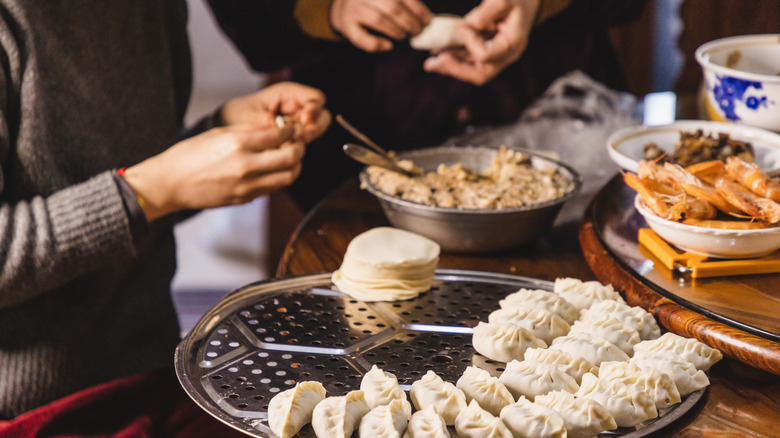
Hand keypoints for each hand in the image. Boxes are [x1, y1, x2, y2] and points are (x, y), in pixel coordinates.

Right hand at [122, 123, 304, 220]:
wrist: (170, 184)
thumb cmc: (189, 155)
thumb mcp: (218, 133)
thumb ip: (249, 130)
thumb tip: (273, 126)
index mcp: (238, 144)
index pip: (279, 135)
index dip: (291, 130)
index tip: (292, 128)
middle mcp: (246, 165)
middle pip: (291, 157)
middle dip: (300, 148)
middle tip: (298, 143)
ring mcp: (247, 185)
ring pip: (288, 177)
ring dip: (295, 166)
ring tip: (290, 159)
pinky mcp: (245, 199)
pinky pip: (273, 188)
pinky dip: (280, 178)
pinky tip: (274, 170)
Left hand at [220, 82, 330, 142]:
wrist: (230, 125)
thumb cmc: (238, 112)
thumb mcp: (247, 114)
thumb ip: (263, 121)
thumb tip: (279, 130)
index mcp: (288, 94)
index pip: (315, 97)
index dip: (315, 108)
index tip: (306, 119)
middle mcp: (297, 107)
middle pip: (322, 115)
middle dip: (316, 126)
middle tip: (305, 135)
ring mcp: (297, 123)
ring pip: (315, 130)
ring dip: (308, 137)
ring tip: (296, 143)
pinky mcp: (294, 137)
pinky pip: (303, 141)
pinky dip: (298, 146)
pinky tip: (288, 149)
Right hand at [330, 0, 431, 51]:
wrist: (345, 7)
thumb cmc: (374, 3)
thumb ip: (403, 2)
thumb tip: (426, 17)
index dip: (418, 9)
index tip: (428, 20)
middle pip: (392, 7)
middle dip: (410, 22)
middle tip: (418, 31)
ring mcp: (353, 8)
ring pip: (378, 20)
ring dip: (396, 31)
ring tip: (404, 35)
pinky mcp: (347, 25)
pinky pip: (362, 38)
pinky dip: (377, 44)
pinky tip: (388, 45)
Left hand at [423, 0, 538, 84]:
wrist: (528, 3)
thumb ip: (488, 11)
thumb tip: (469, 25)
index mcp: (512, 44)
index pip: (486, 54)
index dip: (471, 43)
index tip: (462, 26)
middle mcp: (504, 56)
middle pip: (480, 74)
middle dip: (456, 69)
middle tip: (434, 62)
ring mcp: (496, 58)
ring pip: (471, 72)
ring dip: (449, 68)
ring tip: (429, 63)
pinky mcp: (486, 54)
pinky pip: (469, 63)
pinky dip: (453, 60)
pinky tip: (435, 55)